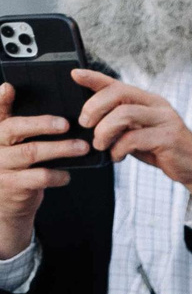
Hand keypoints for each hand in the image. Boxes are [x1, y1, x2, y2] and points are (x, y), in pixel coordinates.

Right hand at [0, 82, 90, 259]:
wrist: (8, 206)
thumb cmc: (20, 169)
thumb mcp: (16, 147)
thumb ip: (26, 130)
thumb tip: (58, 113)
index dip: (1, 100)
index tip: (9, 87)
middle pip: (14, 129)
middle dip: (41, 124)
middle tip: (66, 123)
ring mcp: (2, 166)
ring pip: (31, 152)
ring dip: (60, 148)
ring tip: (82, 146)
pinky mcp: (13, 185)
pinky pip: (39, 177)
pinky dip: (58, 175)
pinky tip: (68, 175)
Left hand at [75, 72, 191, 207]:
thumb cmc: (163, 150)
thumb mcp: (139, 133)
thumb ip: (121, 124)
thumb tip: (90, 121)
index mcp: (149, 101)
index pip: (118, 84)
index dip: (95, 78)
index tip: (75, 74)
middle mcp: (158, 106)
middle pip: (118, 93)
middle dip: (94, 108)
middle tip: (85, 124)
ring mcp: (165, 120)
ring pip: (124, 114)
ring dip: (104, 131)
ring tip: (100, 145)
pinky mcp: (168, 138)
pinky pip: (133, 139)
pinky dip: (118, 149)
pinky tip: (117, 157)